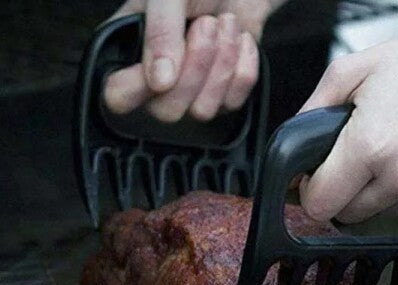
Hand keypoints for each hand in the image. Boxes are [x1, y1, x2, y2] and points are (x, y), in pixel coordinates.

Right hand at [104, 0, 274, 121]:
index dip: (138, 88)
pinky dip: (244, 66)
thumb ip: (159, 32)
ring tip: (225, 24)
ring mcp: (192, 93)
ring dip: (222, 64)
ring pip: (202, 111)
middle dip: (195, 68)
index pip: (118, 96)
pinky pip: (232, 102)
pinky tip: (241, 39)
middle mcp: (157, 82)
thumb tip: (160, 82)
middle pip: (167, 111)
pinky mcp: (224, 96)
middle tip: (206, 24)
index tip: (165, 62)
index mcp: (129, 51)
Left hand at [297, 13, 397, 221]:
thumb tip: (295, 147)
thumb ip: (312, 112)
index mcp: (371, 145)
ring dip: (384, 192)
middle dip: (346, 194)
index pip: (321, 204)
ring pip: (387, 213)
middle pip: (351, 216)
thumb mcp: (354, 70)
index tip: (319, 182)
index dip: (313, 193)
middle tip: (361, 162)